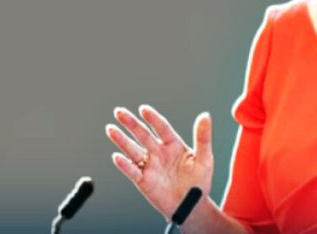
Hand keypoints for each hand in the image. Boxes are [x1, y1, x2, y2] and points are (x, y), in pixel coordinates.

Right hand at [106, 105, 213, 221]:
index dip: (153, 118)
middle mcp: (159, 153)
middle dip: (131, 123)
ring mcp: (150, 166)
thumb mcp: (204, 159)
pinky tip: (117, 156)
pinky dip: (124, 165)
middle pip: (143, 135)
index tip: (144, 109)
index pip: (162, 128)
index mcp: (174, 145)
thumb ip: (203, 138)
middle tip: (119, 112)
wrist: (191, 208)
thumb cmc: (199, 182)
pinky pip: (132, 171)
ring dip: (122, 140)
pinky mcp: (143, 181)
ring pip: (133, 150)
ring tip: (111, 129)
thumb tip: (205, 115)